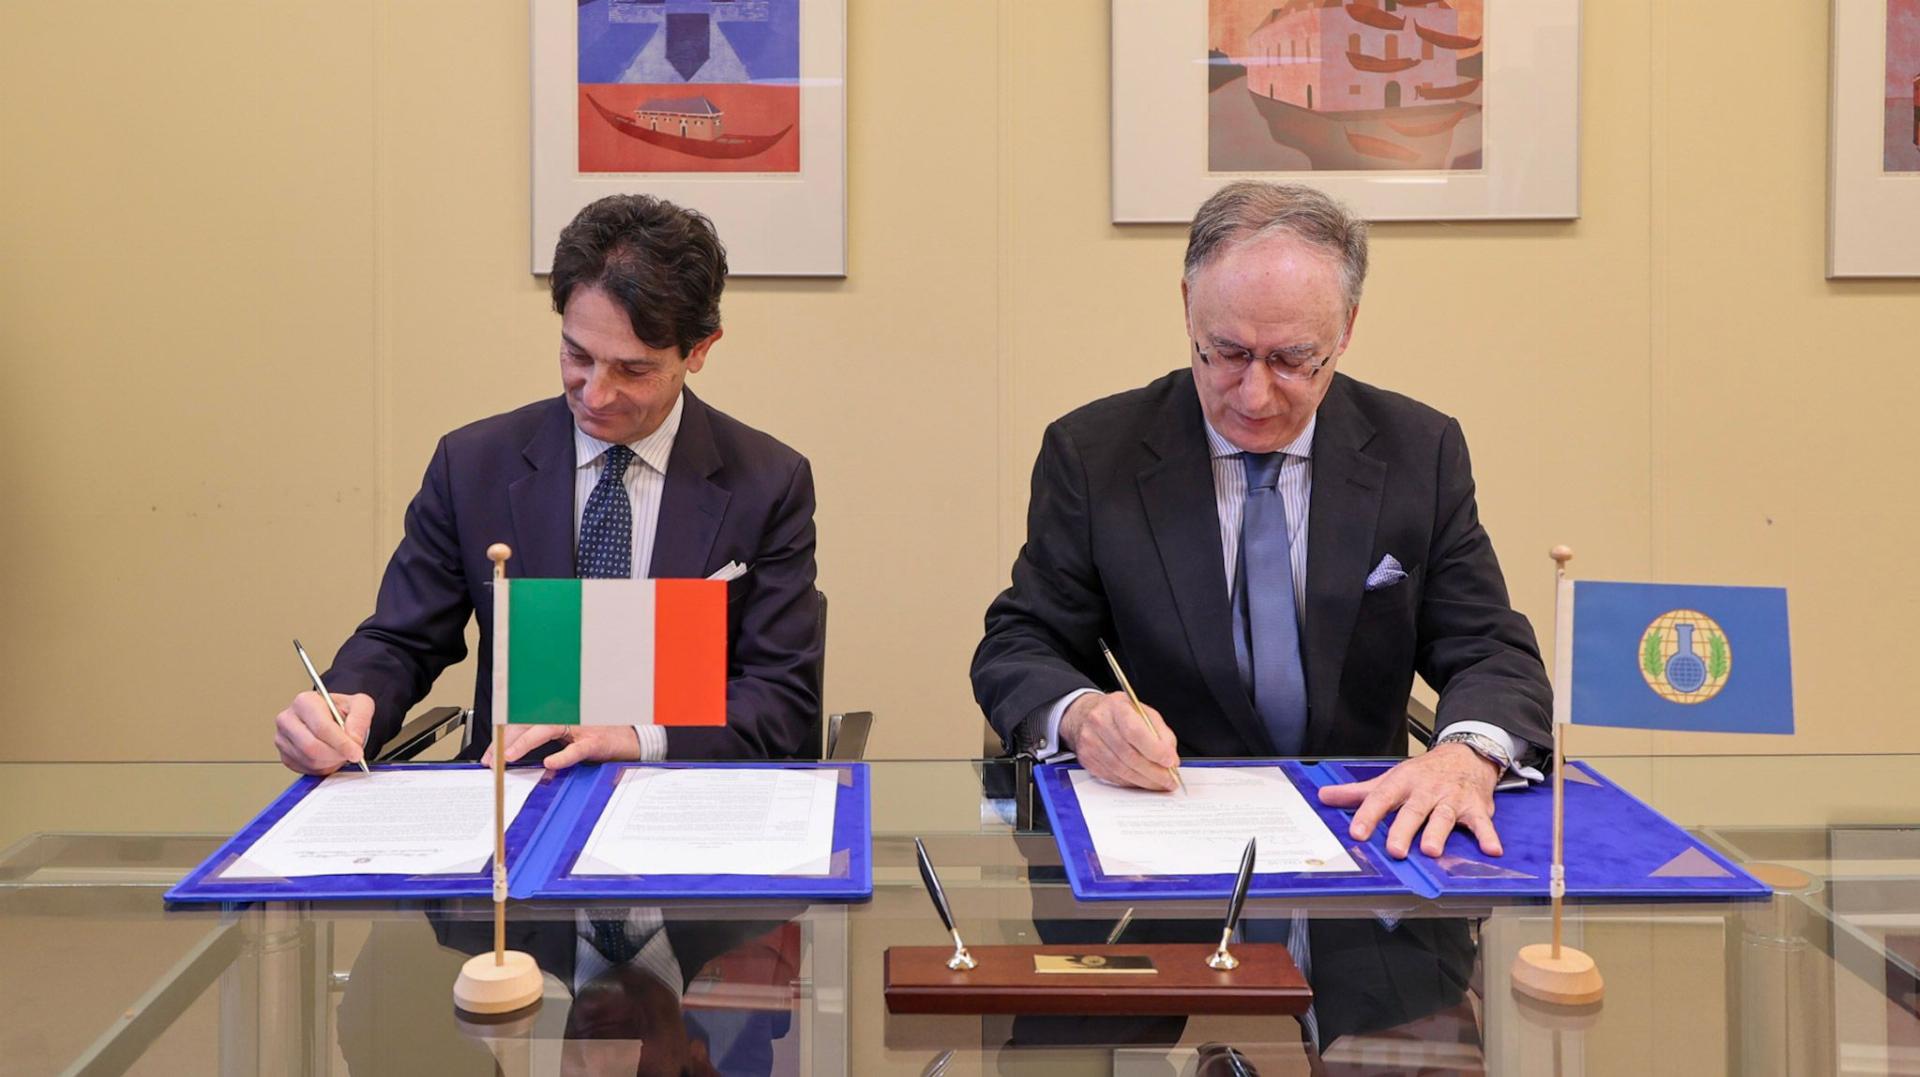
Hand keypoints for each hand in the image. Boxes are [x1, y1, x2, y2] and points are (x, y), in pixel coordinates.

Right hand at [274, 691, 372, 774]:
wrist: (330, 718)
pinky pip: (305, 769)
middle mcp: (288, 719)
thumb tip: (353, 739)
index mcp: (304, 701)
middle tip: (352, 755)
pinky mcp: (284, 755)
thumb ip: (360, 718)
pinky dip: (323, 768)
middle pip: (312, 746)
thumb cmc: (341, 710)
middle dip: (336, 754)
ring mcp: (282, 739)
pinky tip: (330, 757)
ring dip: (331, 761)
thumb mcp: (360, 705)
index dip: (341, 743)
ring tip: (340, 752)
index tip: (356, 753)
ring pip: (309, 760)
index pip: (322, 727)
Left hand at [481, 725, 641, 769]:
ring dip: (525, 742)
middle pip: (528, 723)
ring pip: (546, 729)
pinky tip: (551, 762)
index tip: (488, 756)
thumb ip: (547, 744)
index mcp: (556, 716)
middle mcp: (565, 716)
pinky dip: (563, 755)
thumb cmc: (600, 738)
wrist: (632, 739)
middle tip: (491, 759)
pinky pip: (577, 748)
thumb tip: (518, 757)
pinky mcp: (596, 741)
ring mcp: (580, 727)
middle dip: (505, 741)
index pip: (522, 723)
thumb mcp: (569, 739)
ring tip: (509, 755)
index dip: (502, 738)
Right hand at [1059, 692, 1181, 791]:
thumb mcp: (1144, 713)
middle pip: (1129, 755)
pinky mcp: (1087, 759)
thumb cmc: (1119, 713)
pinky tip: (1142, 781)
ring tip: (1160, 784)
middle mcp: (1099, 723)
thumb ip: (1162, 733)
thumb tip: (1171, 759)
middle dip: (1154, 772)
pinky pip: (1113, 777)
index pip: (1135, 732)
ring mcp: (1090, 742)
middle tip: (1169, 780)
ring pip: (1121, 770)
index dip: (1155, 750)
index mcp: (1116, 707)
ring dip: (1144, 781)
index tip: (1170, 762)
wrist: (1086, 714)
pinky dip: (1131, 782)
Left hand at [1317, 743, 1501, 858]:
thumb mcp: (1390, 779)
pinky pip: (1482, 823)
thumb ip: (1359, 793)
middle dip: (1403, 830)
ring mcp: (1452, 799)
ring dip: (1438, 832)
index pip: (1381, 799)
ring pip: (1443, 816)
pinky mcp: (1476, 808)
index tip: (1357, 832)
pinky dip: (1488, 835)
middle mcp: (1426, 790)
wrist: (1466, 754)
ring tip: (1431, 850)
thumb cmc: (1425, 773)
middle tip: (1395, 850)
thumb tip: (1325, 796)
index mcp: (1402, 783)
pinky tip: (1491, 849)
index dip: (1368, 816)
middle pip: (1413, 810)